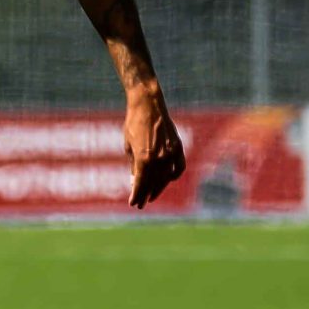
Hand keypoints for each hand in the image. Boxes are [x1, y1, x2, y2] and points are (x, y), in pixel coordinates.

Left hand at [124, 90, 185, 209]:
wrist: (148, 104)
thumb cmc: (133, 124)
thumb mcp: (128, 146)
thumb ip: (133, 165)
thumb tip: (135, 182)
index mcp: (144, 158)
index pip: (140, 183)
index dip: (136, 195)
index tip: (133, 204)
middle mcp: (159, 158)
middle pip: (153, 183)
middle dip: (146, 194)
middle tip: (141, 203)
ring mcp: (171, 153)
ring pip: (166, 178)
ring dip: (159, 188)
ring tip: (152, 195)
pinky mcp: (178, 147)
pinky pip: (179, 167)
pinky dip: (174, 175)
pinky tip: (168, 181)